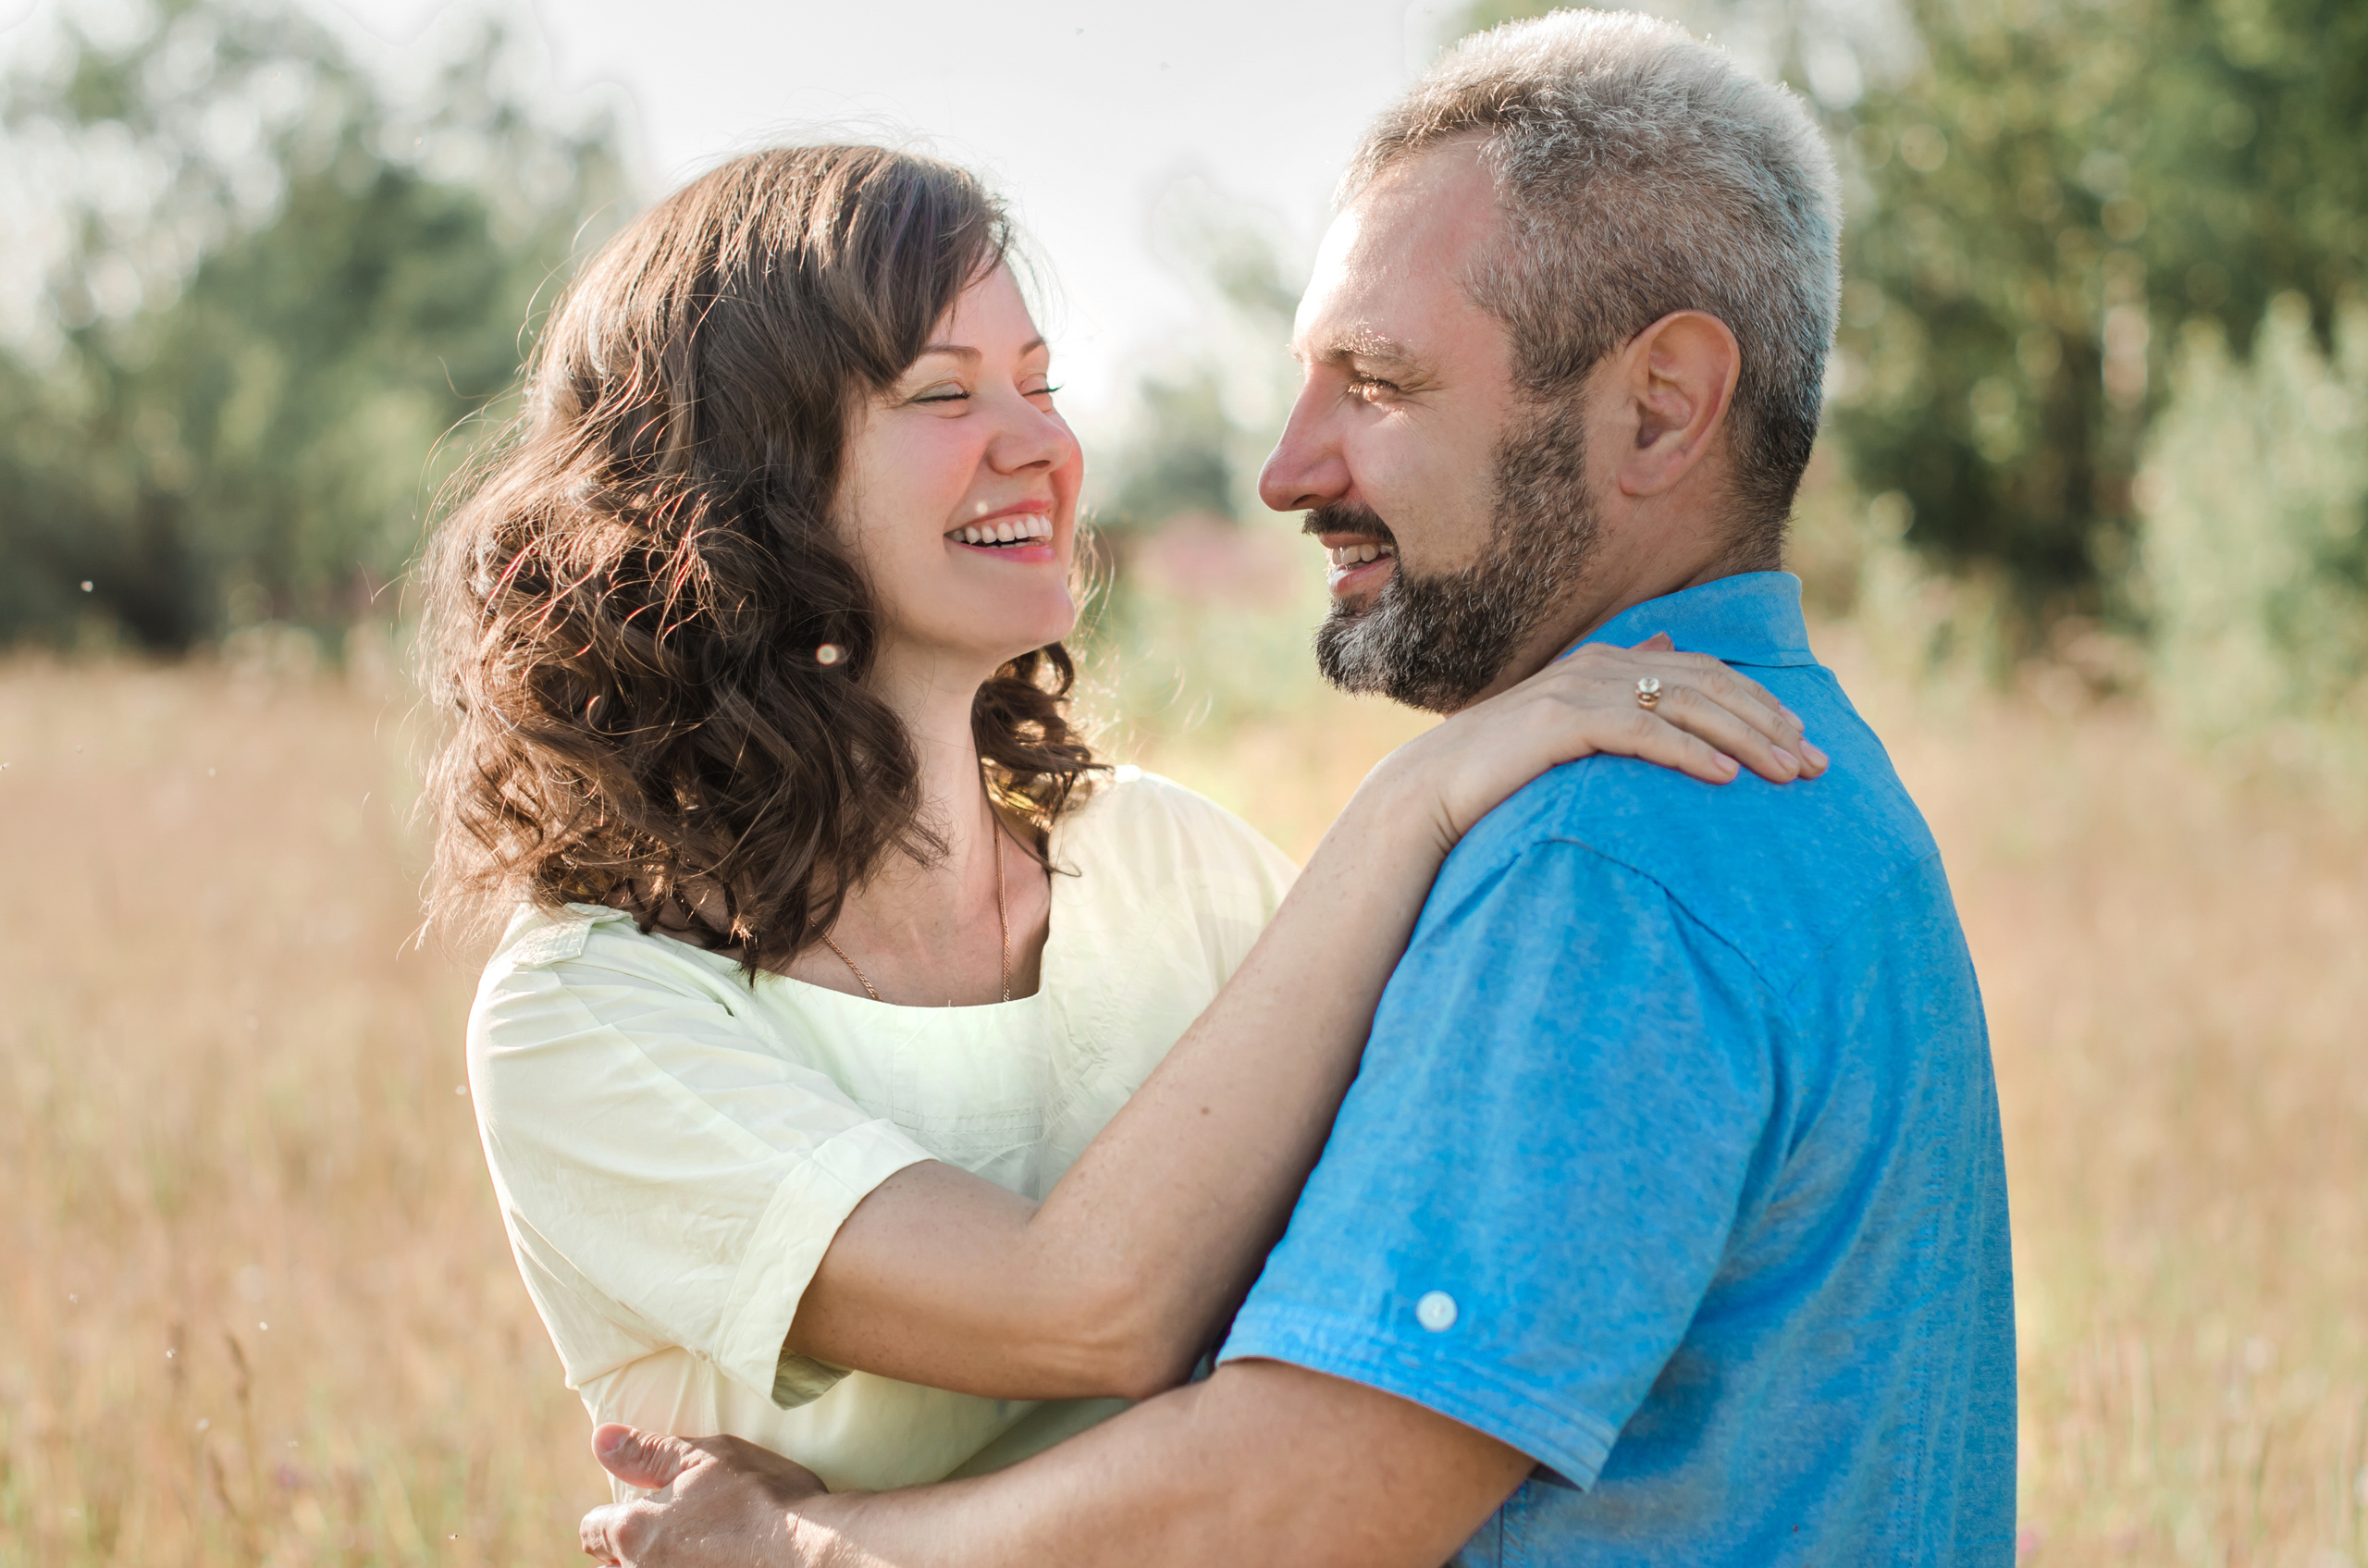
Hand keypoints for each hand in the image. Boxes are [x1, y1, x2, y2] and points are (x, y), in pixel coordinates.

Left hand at [580, 1424, 826, 1566]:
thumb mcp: (707, 1457)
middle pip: (617, 1566)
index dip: (610, 1517)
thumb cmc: (761, 1497)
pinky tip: (725, 1560)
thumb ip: (649, 1451)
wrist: (812, 1552)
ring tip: (706, 1549)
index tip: (640, 1508)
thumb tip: (601, 1439)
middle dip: (636, 1550)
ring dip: (670, 1563)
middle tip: (681, 1532)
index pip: (592, 1531)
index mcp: (634, 1532)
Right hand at [1381, 633, 1827, 851]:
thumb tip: (1667, 645)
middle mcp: (1601, 665)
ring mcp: (1582, 690)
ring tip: (1789, 773)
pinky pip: (1642, 732)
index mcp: (1609, 662)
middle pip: (1709, 686)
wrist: (1433, 789)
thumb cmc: (1504, 766)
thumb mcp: (1570, 717)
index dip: (1761, 703)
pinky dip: (1689, 751)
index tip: (1806, 741)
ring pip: (1687, 705)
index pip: (1706, 674)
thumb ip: (1620, 681)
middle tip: (1818, 764)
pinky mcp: (1563, 722)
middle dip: (1771, 723)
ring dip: (1746, 739)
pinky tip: (1725, 777)